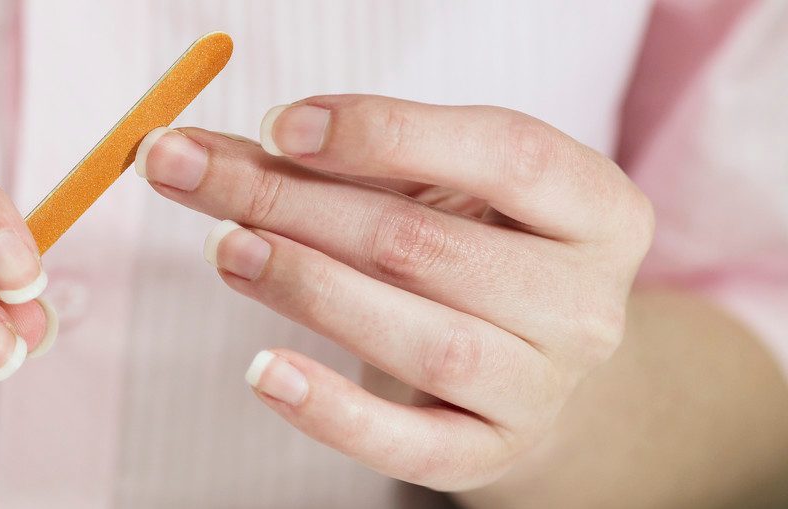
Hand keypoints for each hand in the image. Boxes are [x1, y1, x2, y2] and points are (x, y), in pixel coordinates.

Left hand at [134, 94, 652, 489]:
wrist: (521, 361)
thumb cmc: (463, 249)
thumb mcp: (427, 187)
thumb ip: (334, 159)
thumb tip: (198, 150)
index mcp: (595, 208)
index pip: (504, 154)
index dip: (385, 133)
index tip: (278, 125)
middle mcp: (586, 304)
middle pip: (430, 245)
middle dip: (297, 204)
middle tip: (195, 178)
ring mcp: (545, 388)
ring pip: (427, 342)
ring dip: (312, 289)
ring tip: (226, 250)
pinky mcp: (488, 454)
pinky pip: (410, 445)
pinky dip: (333, 412)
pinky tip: (263, 372)